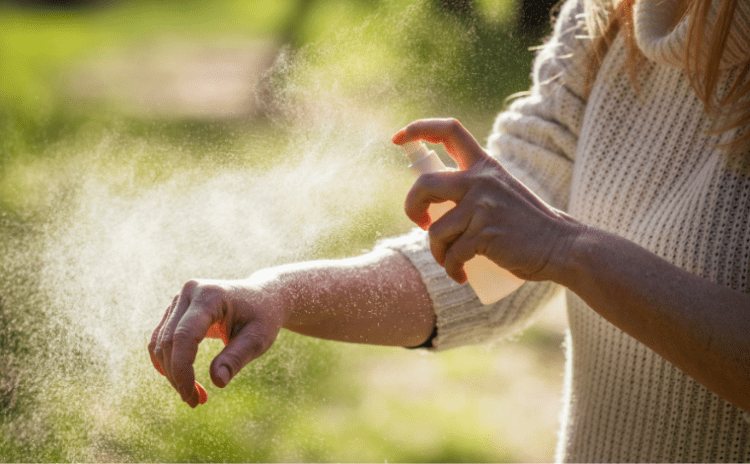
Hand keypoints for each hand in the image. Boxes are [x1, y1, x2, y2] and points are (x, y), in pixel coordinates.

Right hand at [148, 276, 287, 406]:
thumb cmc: (263, 317)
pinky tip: (183, 382)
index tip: (190, 396)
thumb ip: (236, 358)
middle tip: (196, 402)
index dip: (182, 368)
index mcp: (210, 295)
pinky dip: (169, 364)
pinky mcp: (176, 310)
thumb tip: (217, 381)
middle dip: (177, 376)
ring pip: (161, 343)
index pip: (184, 335)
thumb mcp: (258, 339)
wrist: (264, 298)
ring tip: (195, 396)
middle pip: (168, 341)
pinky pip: (162, 340)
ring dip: (172, 374)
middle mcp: (190, 293)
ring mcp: (180, 300)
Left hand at [393, 118, 582, 283]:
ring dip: (437, 252)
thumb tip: (432, 202)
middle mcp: (481, 180)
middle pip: (424, 184)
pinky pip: (452, 254)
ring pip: (436, 230)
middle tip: (422, 223)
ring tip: (451, 262)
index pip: (449, 131)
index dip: (418, 129)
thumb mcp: (501, 192)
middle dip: (412, 207)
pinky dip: (451, 269)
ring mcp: (483, 206)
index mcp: (484, 165)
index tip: (398, 139)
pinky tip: (460, 276)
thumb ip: (474, 189)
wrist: (562, 247)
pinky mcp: (485, 234)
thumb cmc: (527, 225)